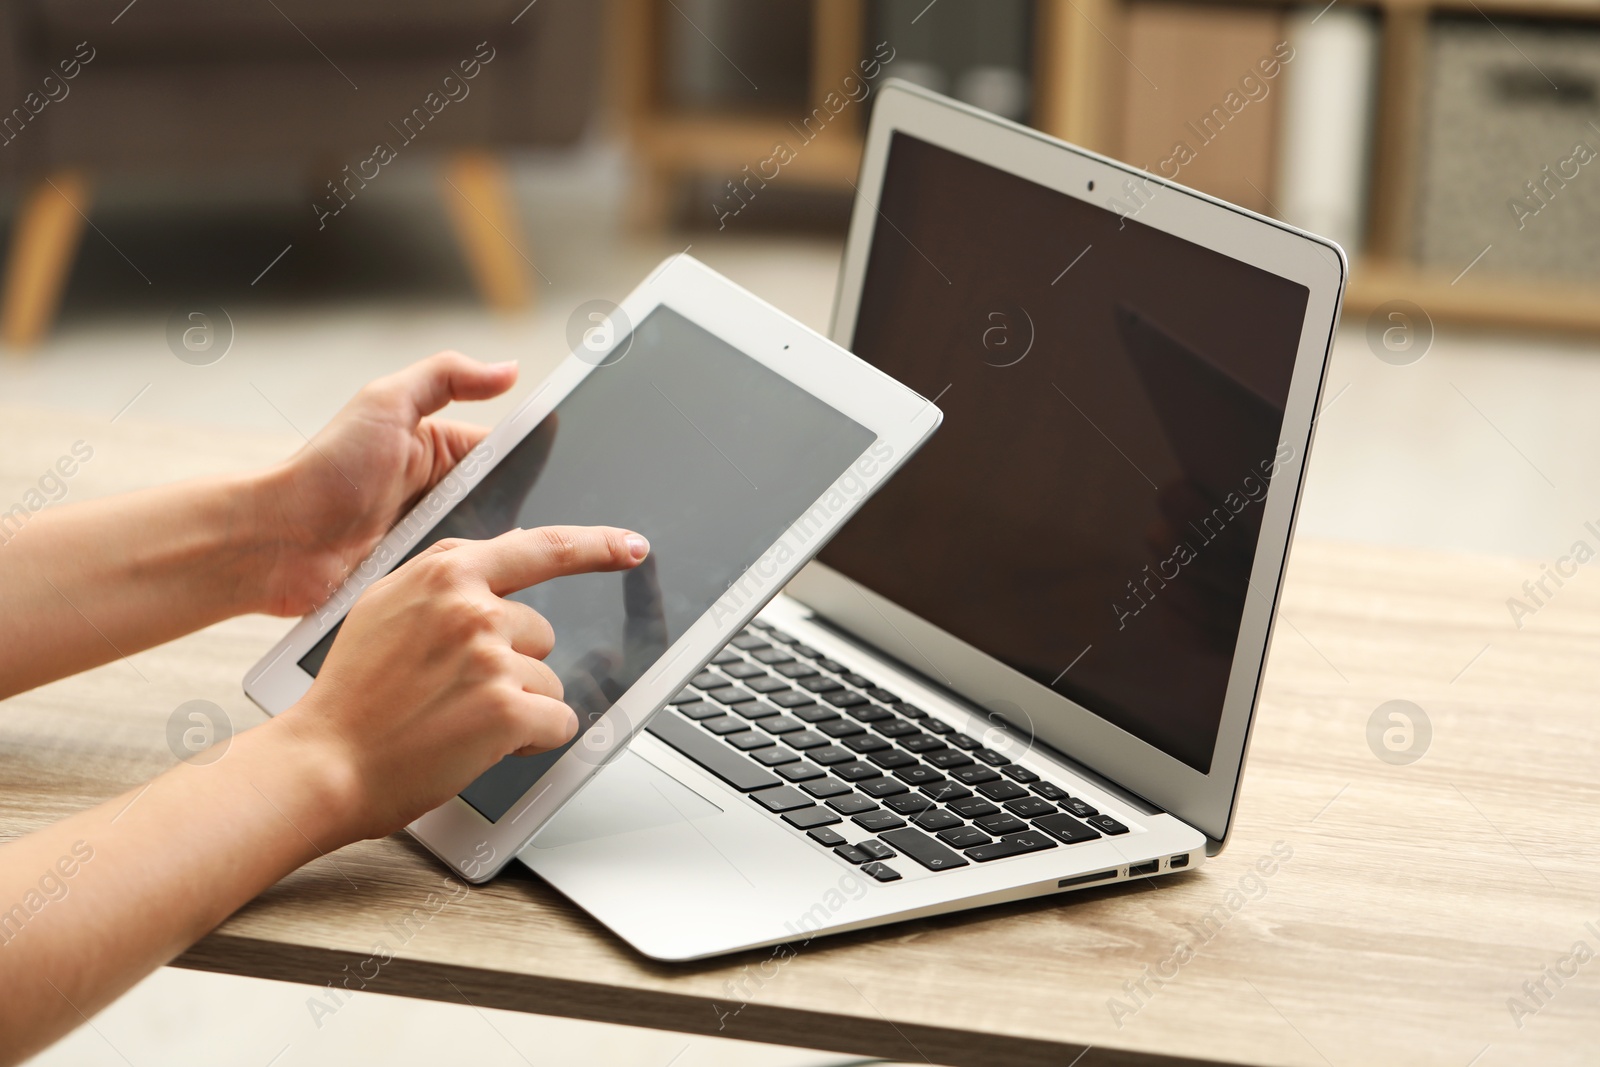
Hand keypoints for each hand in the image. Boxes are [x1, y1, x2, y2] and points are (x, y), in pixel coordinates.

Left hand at [253, 352, 518, 616]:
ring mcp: (432, 541)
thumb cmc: (326, 471)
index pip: (506, 456)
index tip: (563, 472)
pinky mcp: (422, 580)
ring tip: (514, 559)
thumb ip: (447, 376)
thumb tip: (509, 369)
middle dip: (520, 513)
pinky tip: (485, 587)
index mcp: (439, 451)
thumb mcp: (387, 403)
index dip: (533, 462)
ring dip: (498, 552)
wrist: (277, 543)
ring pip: (491, 548)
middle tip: (543, 521)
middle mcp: (441, 496)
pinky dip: (473, 584)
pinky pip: (463, 583)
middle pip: (506, 505)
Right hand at [273, 525, 650, 843]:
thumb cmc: (351, 696)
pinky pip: (558, 722)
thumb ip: (443, 583)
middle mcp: (471, 606)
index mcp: (443, 573)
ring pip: (549, 681)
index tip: (632, 546)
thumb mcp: (384, 608)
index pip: (540, 547)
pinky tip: (478, 746)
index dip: (595, 546)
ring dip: (518, 708)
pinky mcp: (507, 708)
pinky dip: (531, 742)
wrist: (323, 761)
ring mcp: (490, 656)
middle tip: (454, 694)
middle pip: (542, 632)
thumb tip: (501, 562)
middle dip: (514, 667)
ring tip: (457, 721)